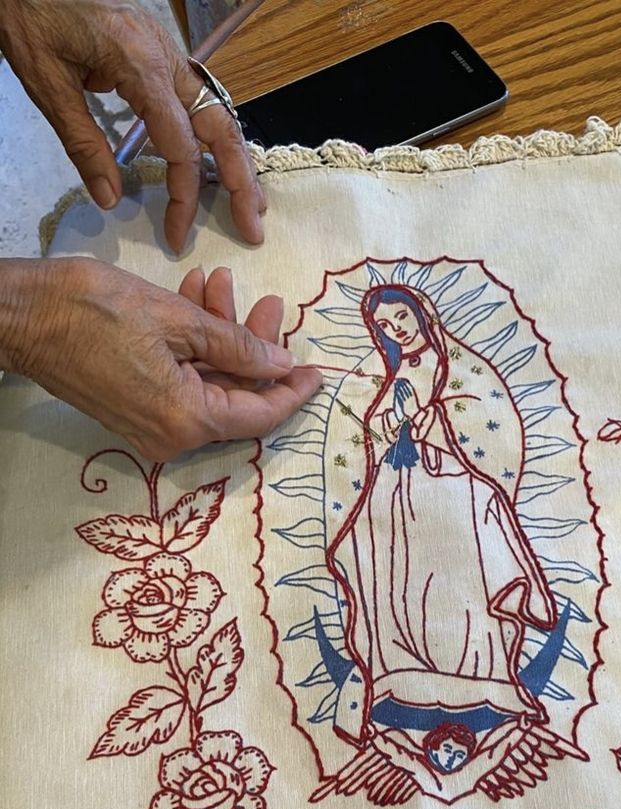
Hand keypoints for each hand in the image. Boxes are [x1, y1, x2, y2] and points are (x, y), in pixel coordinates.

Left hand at [0, 0, 263, 251]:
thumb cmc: (33, 19)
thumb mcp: (49, 86)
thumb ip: (83, 145)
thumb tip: (110, 199)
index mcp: (143, 68)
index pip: (181, 148)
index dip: (184, 198)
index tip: (176, 235)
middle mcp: (168, 59)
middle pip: (220, 129)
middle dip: (241, 182)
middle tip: (253, 226)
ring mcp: (169, 52)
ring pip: (220, 112)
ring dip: (239, 159)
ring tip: (252, 199)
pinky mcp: (161, 52)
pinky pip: (201, 97)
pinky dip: (218, 134)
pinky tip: (225, 157)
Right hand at [0, 257, 321, 459]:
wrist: (22, 315)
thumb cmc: (93, 311)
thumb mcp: (177, 320)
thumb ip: (237, 347)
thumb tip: (279, 365)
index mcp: (187, 420)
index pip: (259, 415)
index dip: (292, 391)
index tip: (316, 369)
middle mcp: (172, 436)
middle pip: (235, 397)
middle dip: (255, 347)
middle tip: (269, 304)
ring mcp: (151, 426)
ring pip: (208, 384)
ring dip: (221, 336)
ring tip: (222, 284)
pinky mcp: (135, 410)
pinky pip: (181, 382)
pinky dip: (194, 345)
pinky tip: (197, 297)